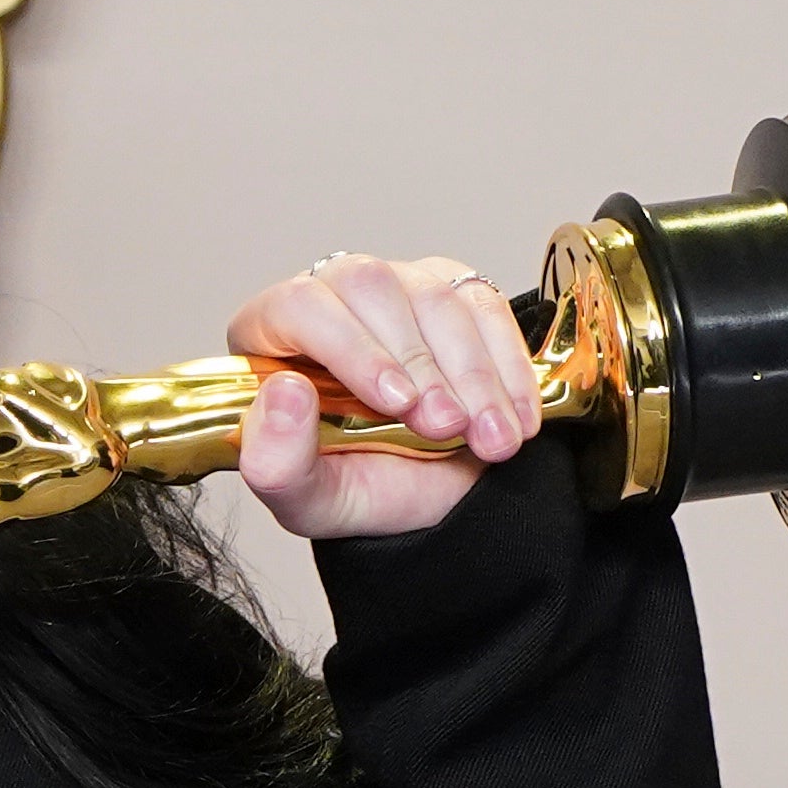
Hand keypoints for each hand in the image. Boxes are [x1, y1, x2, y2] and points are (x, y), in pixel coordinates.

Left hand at [222, 249, 536, 542]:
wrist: (433, 501)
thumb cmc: (361, 487)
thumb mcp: (311, 500)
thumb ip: (277, 461)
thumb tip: (283, 393)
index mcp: (272, 335)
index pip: (300, 306)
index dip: (352, 347)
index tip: (398, 402)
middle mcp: (332, 299)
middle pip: (371, 286)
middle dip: (420, 363)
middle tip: (447, 428)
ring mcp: (398, 288)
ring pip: (436, 297)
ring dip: (472, 375)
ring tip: (490, 440)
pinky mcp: (455, 292)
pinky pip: (487, 308)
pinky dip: (508, 368)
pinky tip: (514, 419)